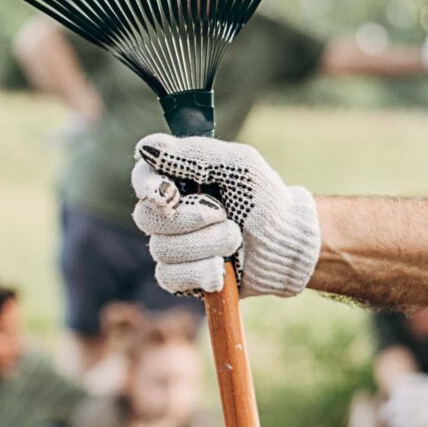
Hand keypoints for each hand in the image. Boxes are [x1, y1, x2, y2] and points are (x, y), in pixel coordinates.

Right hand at [129, 136, 319, 298]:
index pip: (142, 176)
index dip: (148, 186)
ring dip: (206, 244)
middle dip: (189, 218)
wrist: (285, 245)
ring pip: (161, 249)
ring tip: (235, 239)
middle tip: (223, 214)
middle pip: (146, 217)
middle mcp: (168, 212)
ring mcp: (172, 245)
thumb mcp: (239, 165)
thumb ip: (195, 154)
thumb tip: (147, 149)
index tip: (169, 194)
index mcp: (178, 179)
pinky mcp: (181, 276)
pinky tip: (223, 269)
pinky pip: (169, 277)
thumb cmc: (264, 199)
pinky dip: (201, 272)